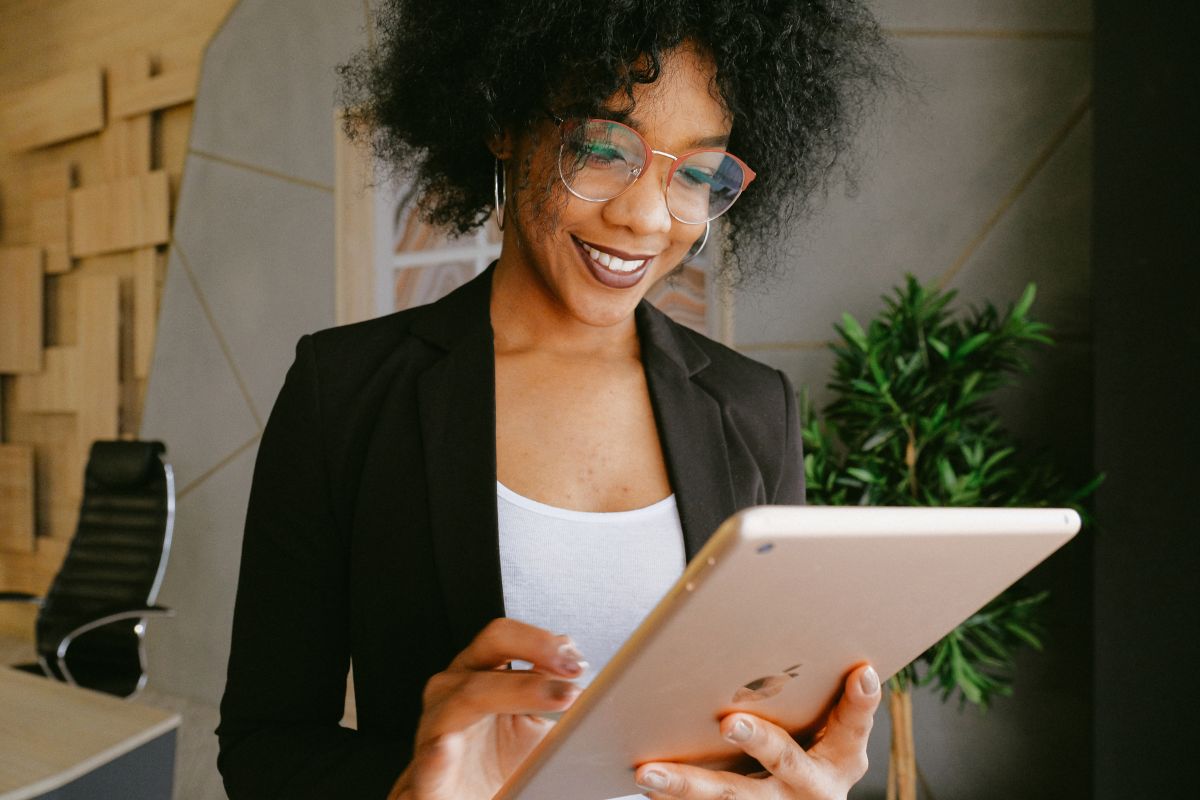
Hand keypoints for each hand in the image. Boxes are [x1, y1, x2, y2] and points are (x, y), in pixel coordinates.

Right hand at [388, 618, 585, 799]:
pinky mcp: (426, 775)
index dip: (542, 642)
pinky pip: (429, 759)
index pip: (506, 637)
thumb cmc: (503, 763)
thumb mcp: (539, 723)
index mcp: (481, 671)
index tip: (577, 661)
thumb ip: (558, 692)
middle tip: (572, 671)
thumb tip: (592, 677)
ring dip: (512, 693)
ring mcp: (436, 727)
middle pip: (489, 649)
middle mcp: (455, 690)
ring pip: (465, 697)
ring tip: (555, 699)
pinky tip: (450, 747)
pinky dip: (439, 752)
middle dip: (534, 651)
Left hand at [634, 664, 880, 799]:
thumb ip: (835, 700)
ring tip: (649, 771)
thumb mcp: (835, 733)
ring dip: (687, 785)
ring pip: (729, 797)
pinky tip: (646, 786)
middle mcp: (812, 788)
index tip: (860, 672)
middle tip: (730, 723)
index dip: (860, 701)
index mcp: (842, 759)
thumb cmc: (816, 752)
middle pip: (784, 762)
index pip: (854, 726)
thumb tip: (850, 660)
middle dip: (758, 741)